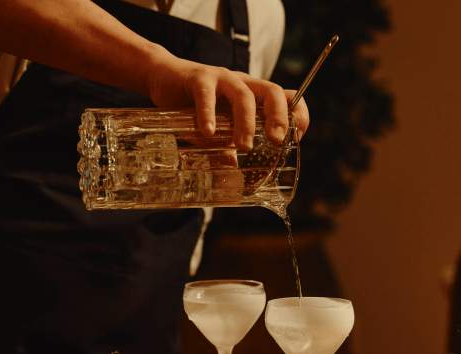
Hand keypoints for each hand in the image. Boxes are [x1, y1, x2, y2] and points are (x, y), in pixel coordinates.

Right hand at [146, 51, 309, 149]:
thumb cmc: (193, 105)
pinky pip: (206, 95)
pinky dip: (208, 114)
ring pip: (243, 95)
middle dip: (279, 117)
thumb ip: (224, 146)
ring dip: (246, 123)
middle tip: (277, 141)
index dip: (298, 114)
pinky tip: (207, 133)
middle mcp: (242, 84)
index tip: (297, 136)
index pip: (286, 97)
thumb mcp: (215, 129)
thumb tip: (233, 169)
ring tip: (243, 146)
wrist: (162, 77)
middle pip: (272, 92)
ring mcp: (221, 79)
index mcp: (252, 94)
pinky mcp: (198, 78)